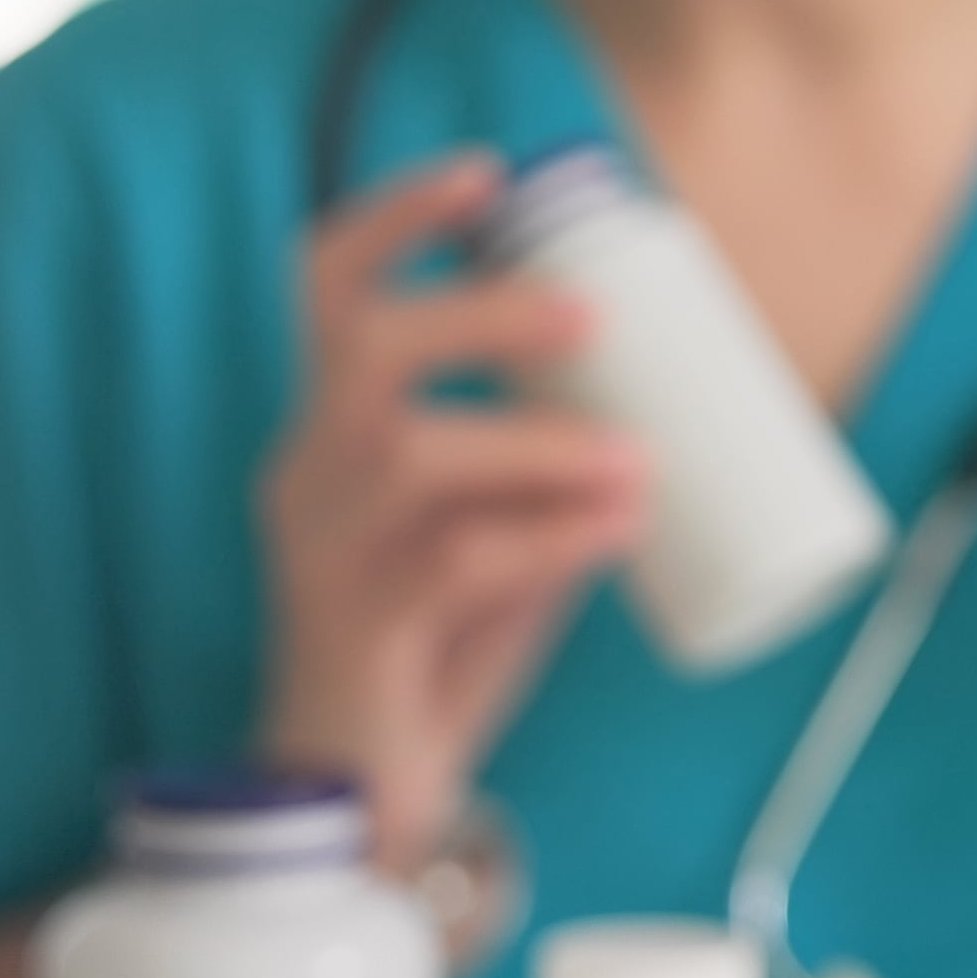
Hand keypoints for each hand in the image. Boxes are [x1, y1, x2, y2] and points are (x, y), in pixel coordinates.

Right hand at [257, 152, 646, 874]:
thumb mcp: (501, 542)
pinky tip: (615, 529)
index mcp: (333, 436)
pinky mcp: (354, 629)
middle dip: (479, 316)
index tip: (485, 174)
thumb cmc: (437, 652)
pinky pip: (449, 558)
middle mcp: (307, 476)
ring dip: (537, 442)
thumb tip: (669, 417)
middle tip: (590, 319)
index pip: (325, 293)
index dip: (394, 220)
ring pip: (409, 450)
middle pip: (360, 350)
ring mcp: (320, 552)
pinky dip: (546, 533)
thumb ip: (558, 480)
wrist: (370, 803)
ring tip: (635, 460)